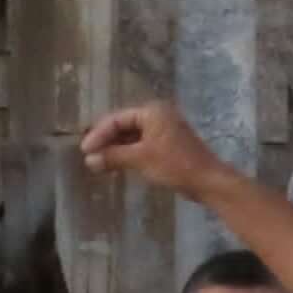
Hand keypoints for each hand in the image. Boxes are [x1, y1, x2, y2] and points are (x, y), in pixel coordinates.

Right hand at [76, 100, 234, 198]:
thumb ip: (113, 157)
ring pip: (132, 136)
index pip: (117, 119)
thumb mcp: (140, 159)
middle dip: (106, 141)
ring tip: (99, 162)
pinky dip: (128, 153)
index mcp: (152, 112)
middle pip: (124, 125)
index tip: (85, 150)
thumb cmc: (174, 165)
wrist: (207, 180)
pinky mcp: (168, 144)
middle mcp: (158, 115)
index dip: (99, 134)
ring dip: (116, 149)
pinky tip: (117, 164)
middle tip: (89, 155)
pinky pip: (142, 144)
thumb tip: (89, 160)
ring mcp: (164, 130)